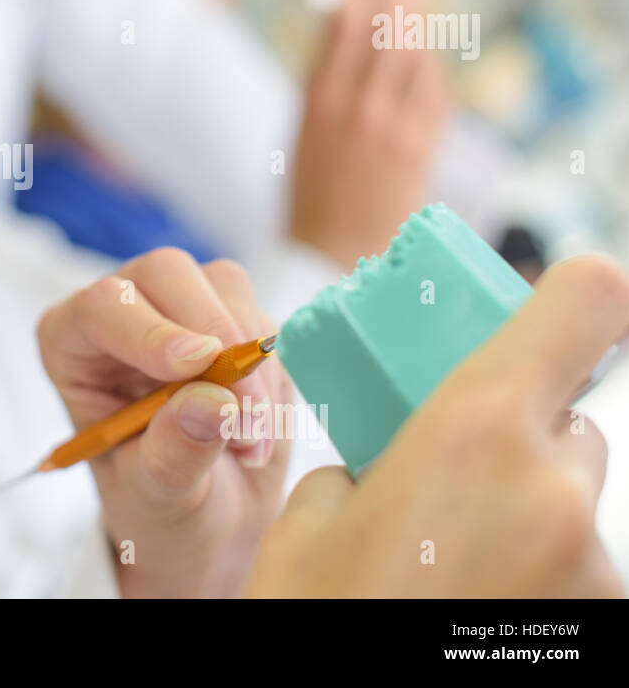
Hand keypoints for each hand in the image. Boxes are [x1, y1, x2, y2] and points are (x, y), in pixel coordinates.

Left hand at [37, 249, 293, 596]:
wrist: (208, 520)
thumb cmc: (159, 507)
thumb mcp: (158, 498)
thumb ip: (174, 453)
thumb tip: (212, 402)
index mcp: (72, 345)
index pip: (99, 307)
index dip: (149, 330)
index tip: (198, 366)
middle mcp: (121, 312)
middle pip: (165, 271)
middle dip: (214, 334)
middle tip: (243, 412)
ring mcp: (178, 307)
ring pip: (223, 285)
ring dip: (250, 363)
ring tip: (246, 443)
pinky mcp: (231, 318)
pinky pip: (262, 320)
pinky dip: (271, 373)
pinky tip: (257, 427)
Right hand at [244, 255, 627, 596]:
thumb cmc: (316, 613)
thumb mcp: (314, 513)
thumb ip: (379, 456)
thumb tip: (409, 454)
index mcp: (476, 433)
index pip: (584, 307)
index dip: (574, 292)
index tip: (561, 301)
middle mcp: (555, 491)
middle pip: (567, 423)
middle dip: (517, 440)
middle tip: (452, 481)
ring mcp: (592, 567)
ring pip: (572, 503)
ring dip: (526, 516)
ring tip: (450, 567)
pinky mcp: (602, 621)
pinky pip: (578, 567)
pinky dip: (537, 573)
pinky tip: (474, 602)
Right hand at [289, 0, 450, 268]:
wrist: (336, 254)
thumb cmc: (310, 191)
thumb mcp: (301, 127)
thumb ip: (325, 71)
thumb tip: (348, 15)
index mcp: (318, 103)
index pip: (349, 16)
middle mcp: (362, 109)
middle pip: (394, 20)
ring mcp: (399, 126)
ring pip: (419, 44)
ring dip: (411, 16)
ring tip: (399, 2)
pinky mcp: (425, 141)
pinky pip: (434, 79)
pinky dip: (424, 56)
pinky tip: (413, 53)